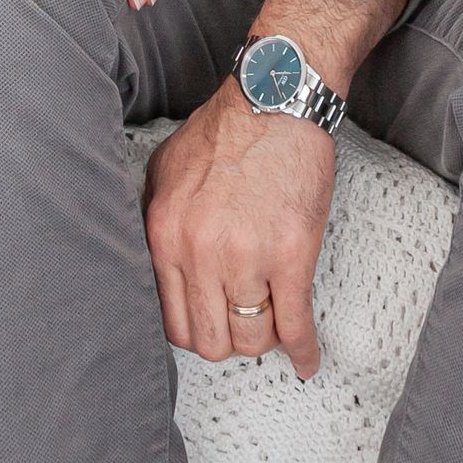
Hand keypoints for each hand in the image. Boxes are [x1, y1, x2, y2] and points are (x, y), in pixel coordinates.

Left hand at [143, 79, 334, 376]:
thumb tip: (158, 267)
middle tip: (242, 323)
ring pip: (251, 339)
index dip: (195, 329)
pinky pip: (295, 325)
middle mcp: (199, 254)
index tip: (211, 322)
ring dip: (263, 339)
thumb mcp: (164, 172)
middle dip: (228, 340)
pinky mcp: (291, 255)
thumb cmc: (223, 131)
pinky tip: (306, 364)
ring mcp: (246, 257)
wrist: (275, 99)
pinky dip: (303, 352)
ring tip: (272, 321)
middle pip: (209, 341)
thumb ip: (155, 223)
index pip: (172, 322)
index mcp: (165, 235)